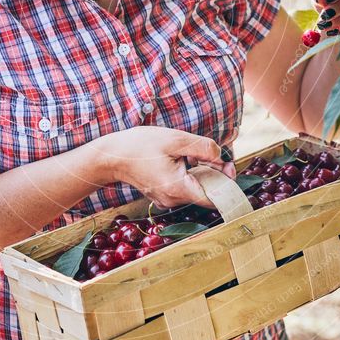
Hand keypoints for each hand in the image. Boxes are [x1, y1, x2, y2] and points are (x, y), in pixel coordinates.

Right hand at [94, 126, 226, 208]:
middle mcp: (173, 200)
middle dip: (215, 174)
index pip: (215, 198)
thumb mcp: (176, 140)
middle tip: (215, 154)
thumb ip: (203, 148)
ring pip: (195, 190)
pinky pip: (183, 188)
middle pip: (206, 193)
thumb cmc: (140, 145)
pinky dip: (189, 176)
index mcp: (178, 189)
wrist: (111, 156)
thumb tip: (222, 157)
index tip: (229, 166)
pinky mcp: (162, 195)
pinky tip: (182, 161)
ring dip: (202, 173)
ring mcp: (166, 200)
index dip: (228, 184)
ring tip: (194, 155)